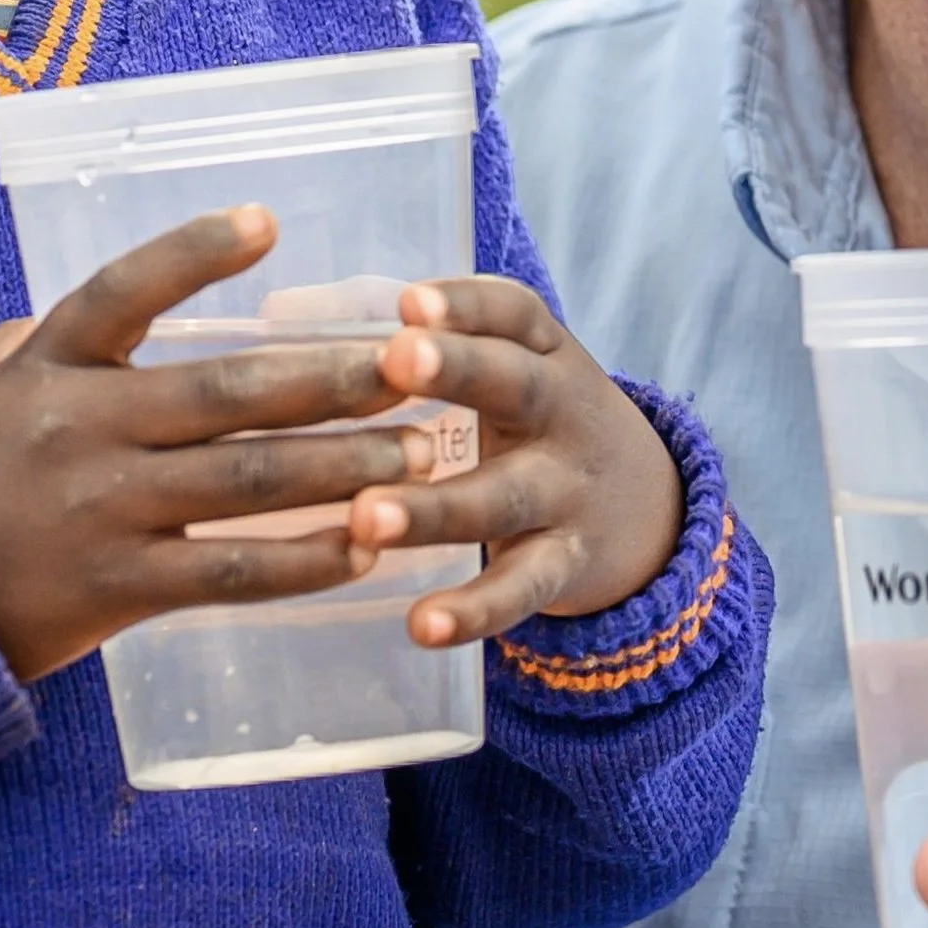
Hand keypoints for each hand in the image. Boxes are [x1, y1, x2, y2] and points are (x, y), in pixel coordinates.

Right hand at [0, 206, 441, 684]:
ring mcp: (104, 511)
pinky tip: (366, 548)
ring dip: (346, 468)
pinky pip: (232, 573)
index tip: (268, 222)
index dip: (193, 254)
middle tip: (414, 365)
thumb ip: (47, 336)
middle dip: (333, 378)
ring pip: (249, 481)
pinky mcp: (121, 590)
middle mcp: (81, 427)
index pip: (124, 290)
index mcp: (48, 364)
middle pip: (228, 393)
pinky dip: (305, 561)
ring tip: (420, 455)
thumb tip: (124, 303)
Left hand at [354, 277, 684, 647]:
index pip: (512, 312)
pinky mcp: (566, 564)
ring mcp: (567, 491)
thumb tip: (278, 311)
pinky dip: (476, 610)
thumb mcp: (504, 365)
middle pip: (515, 384)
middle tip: (395, 358)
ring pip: (502, 497)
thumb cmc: (533, 419)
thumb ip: (412, 340)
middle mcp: (563, 411)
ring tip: (367, 516)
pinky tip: (422, 626)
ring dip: (435, 508)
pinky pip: (522, 589)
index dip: (464, 303)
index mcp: (543, 351)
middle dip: (457, 370)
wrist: (649, 507)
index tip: (409, 302)